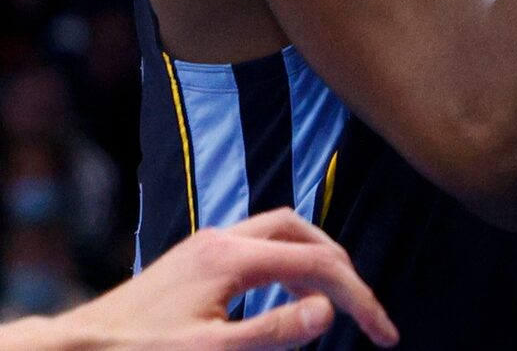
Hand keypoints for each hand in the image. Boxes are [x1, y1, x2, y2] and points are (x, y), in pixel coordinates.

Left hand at [37, 211, 396, 349]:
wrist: (76, 349)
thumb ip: (274, 332)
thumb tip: (329, 311)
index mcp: (234, 257)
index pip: (319, 266)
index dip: (359, 299)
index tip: (384, 333)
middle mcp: (224, 239)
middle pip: (305, 235)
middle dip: (342, 269)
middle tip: (363, 310)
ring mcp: (207, 244)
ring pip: (281, 233)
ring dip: (315, 260)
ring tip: (333, 298)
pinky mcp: (194, 258)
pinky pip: (257, 245)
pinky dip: (285, 263)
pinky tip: (283, 295)